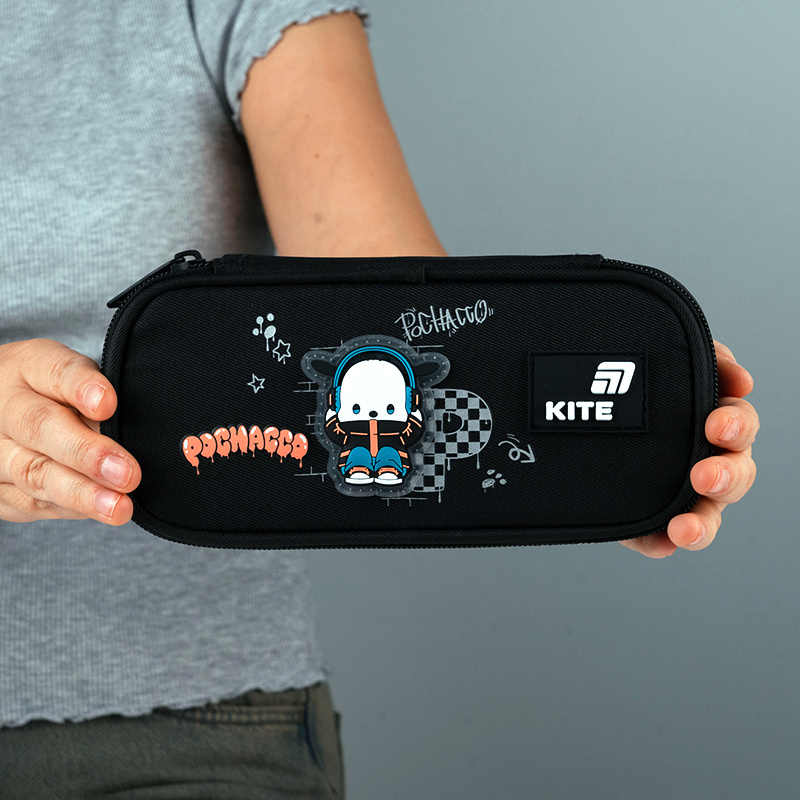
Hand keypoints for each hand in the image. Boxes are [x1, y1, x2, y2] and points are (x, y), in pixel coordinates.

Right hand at [0, 339, 140, 524]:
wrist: (8, 411)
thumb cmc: (58, 391)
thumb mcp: (78, 375)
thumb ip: (96, 393)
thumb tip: (129, 424)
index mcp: (26, 366)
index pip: (55, 371)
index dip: (82, 387)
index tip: (108, 404)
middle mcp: (2, 408)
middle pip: (39, 428)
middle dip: (86, 453)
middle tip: (127, 474)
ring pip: (33, 474)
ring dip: (80, 494)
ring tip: (118, 507)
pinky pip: (28, 502)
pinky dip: (68, 508)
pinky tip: (98, 510)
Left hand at [621, 340, 757, 556]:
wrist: (572, 403)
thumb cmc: (629, 378)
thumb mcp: (665, 353)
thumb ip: (702, 355)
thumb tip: (739, 378)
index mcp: (712, 422)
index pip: (738, 426)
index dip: (736, 426)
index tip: (717, 424)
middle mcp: (701, 459)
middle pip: (733, 475)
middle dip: (726, 477)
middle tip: (705, 474)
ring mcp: (673, 492)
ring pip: (704, 516)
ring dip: (702, 523)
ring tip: (686, 527)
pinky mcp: (641, 518)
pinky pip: (654, 538)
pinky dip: (658, 542)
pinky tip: (659, 543)